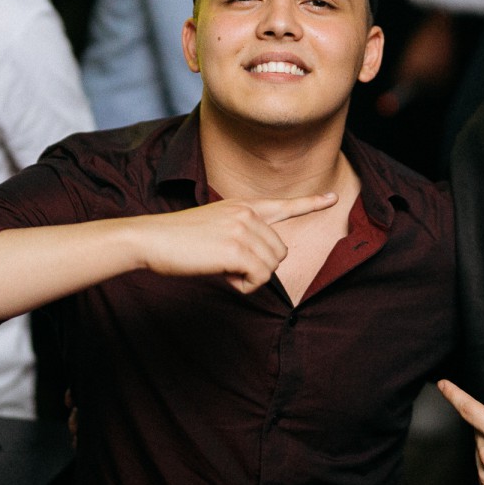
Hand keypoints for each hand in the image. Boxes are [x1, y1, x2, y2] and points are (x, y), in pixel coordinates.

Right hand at [136, 193, 336, 292]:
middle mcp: (248, 213)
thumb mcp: (215, 227)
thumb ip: (242, 235)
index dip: (311, 204)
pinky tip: (223, 274)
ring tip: (221, 268)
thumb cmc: (177, 240)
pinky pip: (259, 278)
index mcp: (243, 205)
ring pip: (272, 267)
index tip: (333, 199)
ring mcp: (244, 228)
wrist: (150, 239)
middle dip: (259, 268)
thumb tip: (261, 261)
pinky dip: (244, 286)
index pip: (284, 205)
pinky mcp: (237, 248)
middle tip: (228, 266)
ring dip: (249, 278)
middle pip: (280, 252)